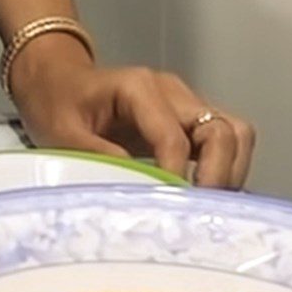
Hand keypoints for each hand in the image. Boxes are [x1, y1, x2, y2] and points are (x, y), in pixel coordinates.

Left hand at [9, 35, 255, 188]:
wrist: (56, 78)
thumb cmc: (56, 102)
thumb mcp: (63, 133)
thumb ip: (99, 157)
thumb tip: (142, 188)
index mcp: (141, 88)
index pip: (175, 137)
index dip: (176, 176)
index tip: (168, 208)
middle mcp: (174, 93)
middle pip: (224, 129)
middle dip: (220, 174)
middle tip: (200, 213)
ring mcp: (186, 105)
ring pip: (235, 134)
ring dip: (230, 171)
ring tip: (207, 207)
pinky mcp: (189, 122)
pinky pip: (224, 142)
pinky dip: (224, 170)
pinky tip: (204, 197)